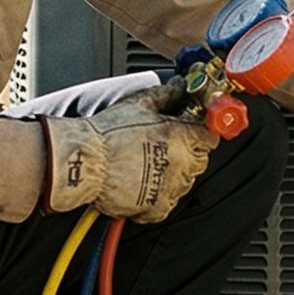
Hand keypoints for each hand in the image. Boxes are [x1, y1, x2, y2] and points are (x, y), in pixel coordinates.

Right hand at [45, 94, 217, 222]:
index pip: (210, 135)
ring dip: (173, 172)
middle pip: (200, 159)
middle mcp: (182, 164)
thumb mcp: (139, 104)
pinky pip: (168, 201)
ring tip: (147, 162)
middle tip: (163, 144)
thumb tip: (178, 87)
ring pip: (185, 180)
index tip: (190, 128)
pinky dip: (158, 194)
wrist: (83, 162)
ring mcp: (171, 188)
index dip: (199, 131)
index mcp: (182, 137)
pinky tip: (142, 181)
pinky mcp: (157, 208)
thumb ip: (166, 94)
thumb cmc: (107, 134)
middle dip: (187, 151)